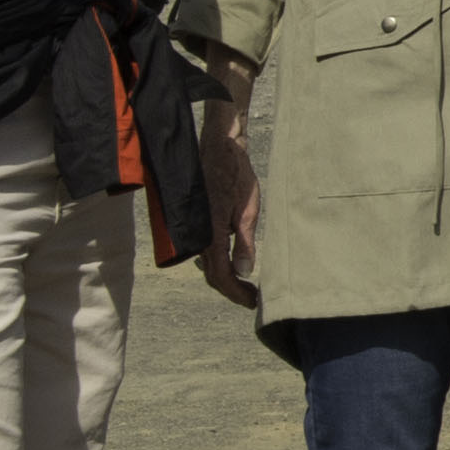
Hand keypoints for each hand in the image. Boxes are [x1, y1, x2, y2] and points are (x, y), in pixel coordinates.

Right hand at [198, 116, 261, 305]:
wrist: (219, 147)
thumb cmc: (236, 174)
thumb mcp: (247, 209)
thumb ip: (244, 242)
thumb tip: (244, 271)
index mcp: (209, 234)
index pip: (220, 275)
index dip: (236, 293)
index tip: (253, 303)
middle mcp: (197, 234)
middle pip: (212, 274)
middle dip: (232, 289)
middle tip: (253, 297)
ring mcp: (195, 227)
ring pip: (208, 262)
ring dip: (226, 276)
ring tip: (248, 283)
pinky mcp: (197, 220)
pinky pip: (206, 249)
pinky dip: (220, 261)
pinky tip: (235, 261)